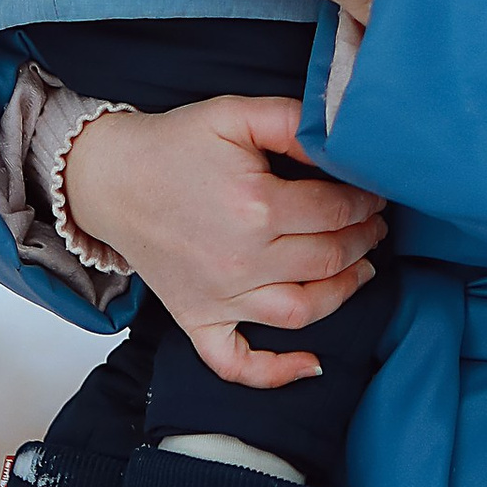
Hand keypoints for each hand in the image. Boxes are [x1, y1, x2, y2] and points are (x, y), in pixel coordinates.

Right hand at [61, 94, 385, 390]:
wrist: (110, 179)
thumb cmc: (174, 144)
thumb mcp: (234, 113)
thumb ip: (290, 122)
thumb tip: (337, 142)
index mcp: (256, 205)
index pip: (335, 211)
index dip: (365, 202)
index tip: (375, 195)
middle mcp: (242, 259)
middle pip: (328, 259)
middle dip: (363, 240)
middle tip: (376, 225)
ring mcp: (219, 297)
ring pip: (302, 311)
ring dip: (343, 292)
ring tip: (363, 270)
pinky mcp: (197, 320)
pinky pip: (237, 362)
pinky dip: (275, 373)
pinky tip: (312, 366)